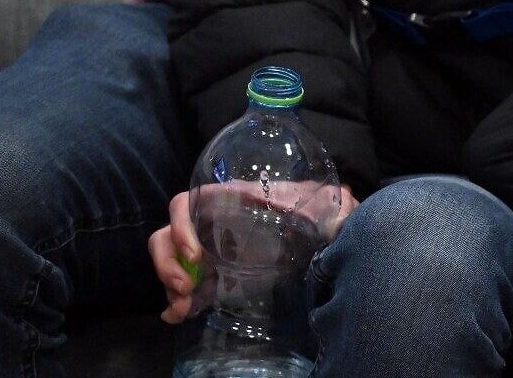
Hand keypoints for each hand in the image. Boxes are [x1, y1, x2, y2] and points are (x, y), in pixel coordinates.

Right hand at [149, 181, 355, 323]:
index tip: (195, 254)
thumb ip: (335, 206)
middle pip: (167, 235)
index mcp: (232, 201)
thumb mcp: (326, 209)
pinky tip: (179, 314)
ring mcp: (212, 251)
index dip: (180, 225)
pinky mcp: (216, 276)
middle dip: (168, 262)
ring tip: (183, 306)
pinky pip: (183, 286)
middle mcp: (214, 224)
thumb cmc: (322, 217)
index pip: (186, 204)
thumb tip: (345, 198)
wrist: (326, 240)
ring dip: (170, 284)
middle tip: (186, 287)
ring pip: (172, 260)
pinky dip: (175, 301)